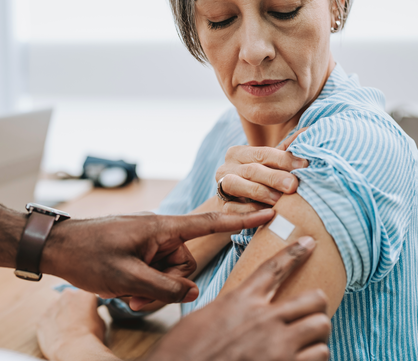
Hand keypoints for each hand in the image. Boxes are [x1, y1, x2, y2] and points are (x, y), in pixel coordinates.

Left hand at [37, 289, 117, 360]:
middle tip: (75, 319)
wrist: (74, 348)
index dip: (87, 303)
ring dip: (60, 313)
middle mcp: (68, 295)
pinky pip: (46, 318)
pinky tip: (55, 333)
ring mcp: (53, 305)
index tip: (88, 311)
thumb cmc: (91, 335)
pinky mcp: (42, 317)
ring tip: (64, 327)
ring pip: (56, 306)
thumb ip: (93, 312)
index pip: (87, 295)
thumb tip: (90, 315)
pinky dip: (49, 324)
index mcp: (85, 293)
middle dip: (72, 305)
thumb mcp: (100, 320)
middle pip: (70, 296)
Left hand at [41, 209, 274, 304]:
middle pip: (185, 264)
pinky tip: (124, 289)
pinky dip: (145, 285)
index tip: (266, 212)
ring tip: (126, 294)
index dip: (240, 219)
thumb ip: (165, 286)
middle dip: (165, 286)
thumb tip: (193, 291)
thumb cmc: (89, 254)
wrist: (58, 246)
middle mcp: (161, 233)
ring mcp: (151, 243)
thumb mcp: (127, 276)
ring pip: (170, 273)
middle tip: (136, 297)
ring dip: (152, 289)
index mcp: (163, 228)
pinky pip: (156, 272)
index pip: (209, 222)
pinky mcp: (143, 251)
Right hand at [149, 237, 329, 360]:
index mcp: (242, 300)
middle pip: (313, 299)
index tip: (309, 243)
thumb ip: (233, 307)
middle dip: (316, 304)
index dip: (295, 253)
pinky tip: (302, 359)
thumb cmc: (186, 350)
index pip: (275, 267)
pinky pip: (319, 357)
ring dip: (316, 335)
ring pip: (321, 329)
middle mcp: (265, 319)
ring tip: (306, 341)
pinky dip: (314, 357)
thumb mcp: (207, 317)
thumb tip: (248, 304)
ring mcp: (278, 347)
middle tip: (310, 312)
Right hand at [216, 128, 307, 212]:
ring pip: (235, 185)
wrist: (236, 206)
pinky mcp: (220, 208)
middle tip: (293, 185)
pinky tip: (267, 214)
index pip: (262, 152)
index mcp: (238, 153)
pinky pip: (233, 209)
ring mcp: (220, 187)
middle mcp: (226, 167)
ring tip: (279, 200)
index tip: (304, 165)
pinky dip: (250, 211)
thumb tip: (309, 130)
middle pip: (251, 170)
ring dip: (259, 192)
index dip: (284, 158)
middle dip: (274, 177)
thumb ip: (286, 150)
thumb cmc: (258, 181)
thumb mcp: (270, 165)